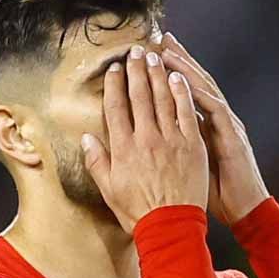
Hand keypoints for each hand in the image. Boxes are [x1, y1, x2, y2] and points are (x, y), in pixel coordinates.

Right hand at [82, 44, 208, 233]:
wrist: (171, 226)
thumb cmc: (139, 212)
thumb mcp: (109, 190)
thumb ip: (97, 162)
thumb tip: (86, 139)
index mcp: (123, 148)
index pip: (117, 107)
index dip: (115, 84)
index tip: (115, 69)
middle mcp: (146, 139)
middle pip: (139, 96)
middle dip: (136, 70)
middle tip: (135, 51)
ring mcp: (171, 140)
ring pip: (163, 99)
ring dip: (158, 74)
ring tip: (154, 56)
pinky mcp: (192, 145)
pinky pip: (186, 112)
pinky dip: (182, 92)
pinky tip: (178, 77)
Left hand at [160, 33, 268, 224]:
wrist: (245, 210)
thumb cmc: (216, 193)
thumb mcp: (190, 164)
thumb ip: (176, 145)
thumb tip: (152, 133)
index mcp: (204, 126)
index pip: (183, 93)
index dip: (168, 74)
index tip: (147, 57)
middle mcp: (216, 120)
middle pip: (194, 83)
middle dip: (177, 60)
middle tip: (159, 39)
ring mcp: (227, 126)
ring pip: (204, 90)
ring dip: (186, 69)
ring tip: (168, 50)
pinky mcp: (233, 137)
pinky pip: (216, 110)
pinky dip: (201, 93)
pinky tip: (187, 80)